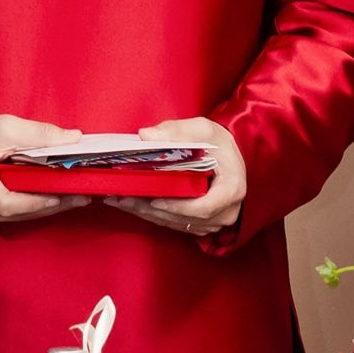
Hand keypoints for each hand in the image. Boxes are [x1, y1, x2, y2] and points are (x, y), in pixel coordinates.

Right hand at [0, 113, 87, 226]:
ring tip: (72, 198)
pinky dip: (30, 207)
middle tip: (79, 196)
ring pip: (14, 216)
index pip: (8, 202)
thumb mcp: (6, 125)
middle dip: (50, 206)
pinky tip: (51, 199)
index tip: (61, 195)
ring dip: (43, 209)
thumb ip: (40, 133)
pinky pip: (9, 213)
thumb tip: (73, 137)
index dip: (36, 202)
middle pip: (16, 212)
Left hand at [106, 119, 245, 237]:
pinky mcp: (203, 224)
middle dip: (151, 209)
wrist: (229, 155)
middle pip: (185, 218)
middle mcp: (226, 211)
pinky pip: (177, 224)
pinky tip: (135, 205)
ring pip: (177, 223)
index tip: (153, 200)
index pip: (203, 207)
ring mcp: (215, 221)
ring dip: (148, 214)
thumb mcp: (202, 128)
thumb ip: (176, 131)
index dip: (176, 207)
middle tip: (123, 198)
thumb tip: (146, 135)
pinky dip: (155, 215)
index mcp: (232, 189)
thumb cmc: (219, 142)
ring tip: (121, 200)